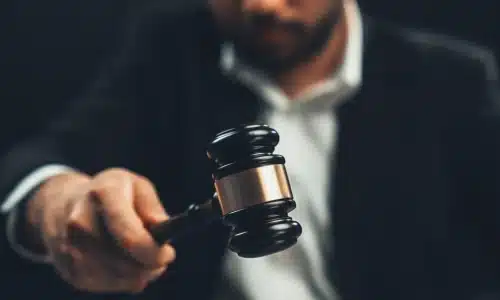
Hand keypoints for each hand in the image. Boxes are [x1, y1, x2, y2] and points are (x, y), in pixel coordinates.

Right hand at [27, 168, 175, 293]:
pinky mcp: (68, 268)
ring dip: (137, 275)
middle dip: (148, 265)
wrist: (62, 202)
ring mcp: (70, 247)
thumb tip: (162, 227)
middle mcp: (81, 222)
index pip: (131, 238)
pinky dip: (121, 280)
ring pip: (116, 278)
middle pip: (124, 263)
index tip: (168, 253)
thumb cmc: (110, 193)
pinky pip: (103, 285)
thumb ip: (152, 206)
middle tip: (161, 259)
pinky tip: (127, 266)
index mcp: (104, 195)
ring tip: (145, 261)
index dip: (153, 252)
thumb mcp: (136, 185)